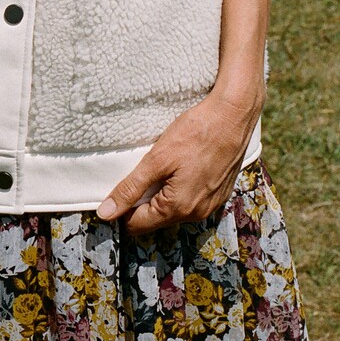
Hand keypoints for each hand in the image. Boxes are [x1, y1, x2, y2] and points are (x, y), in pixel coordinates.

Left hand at [94, 61, 263, 233]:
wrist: (234, 115)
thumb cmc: (196, 133)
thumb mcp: (157, 159)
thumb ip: (130, 188)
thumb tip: (105, 213)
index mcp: (177, 208)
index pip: (137, 225)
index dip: (121, 210)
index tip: (116, 189)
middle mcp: (196, 214)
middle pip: (155, 219)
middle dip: (141, 202)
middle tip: (137, 173)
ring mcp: (210, 205)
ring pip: (173, 210)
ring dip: (161, 194)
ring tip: (160, 167)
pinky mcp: (219, 194)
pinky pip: (191, 201)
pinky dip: (179, 189)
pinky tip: (180, 167)